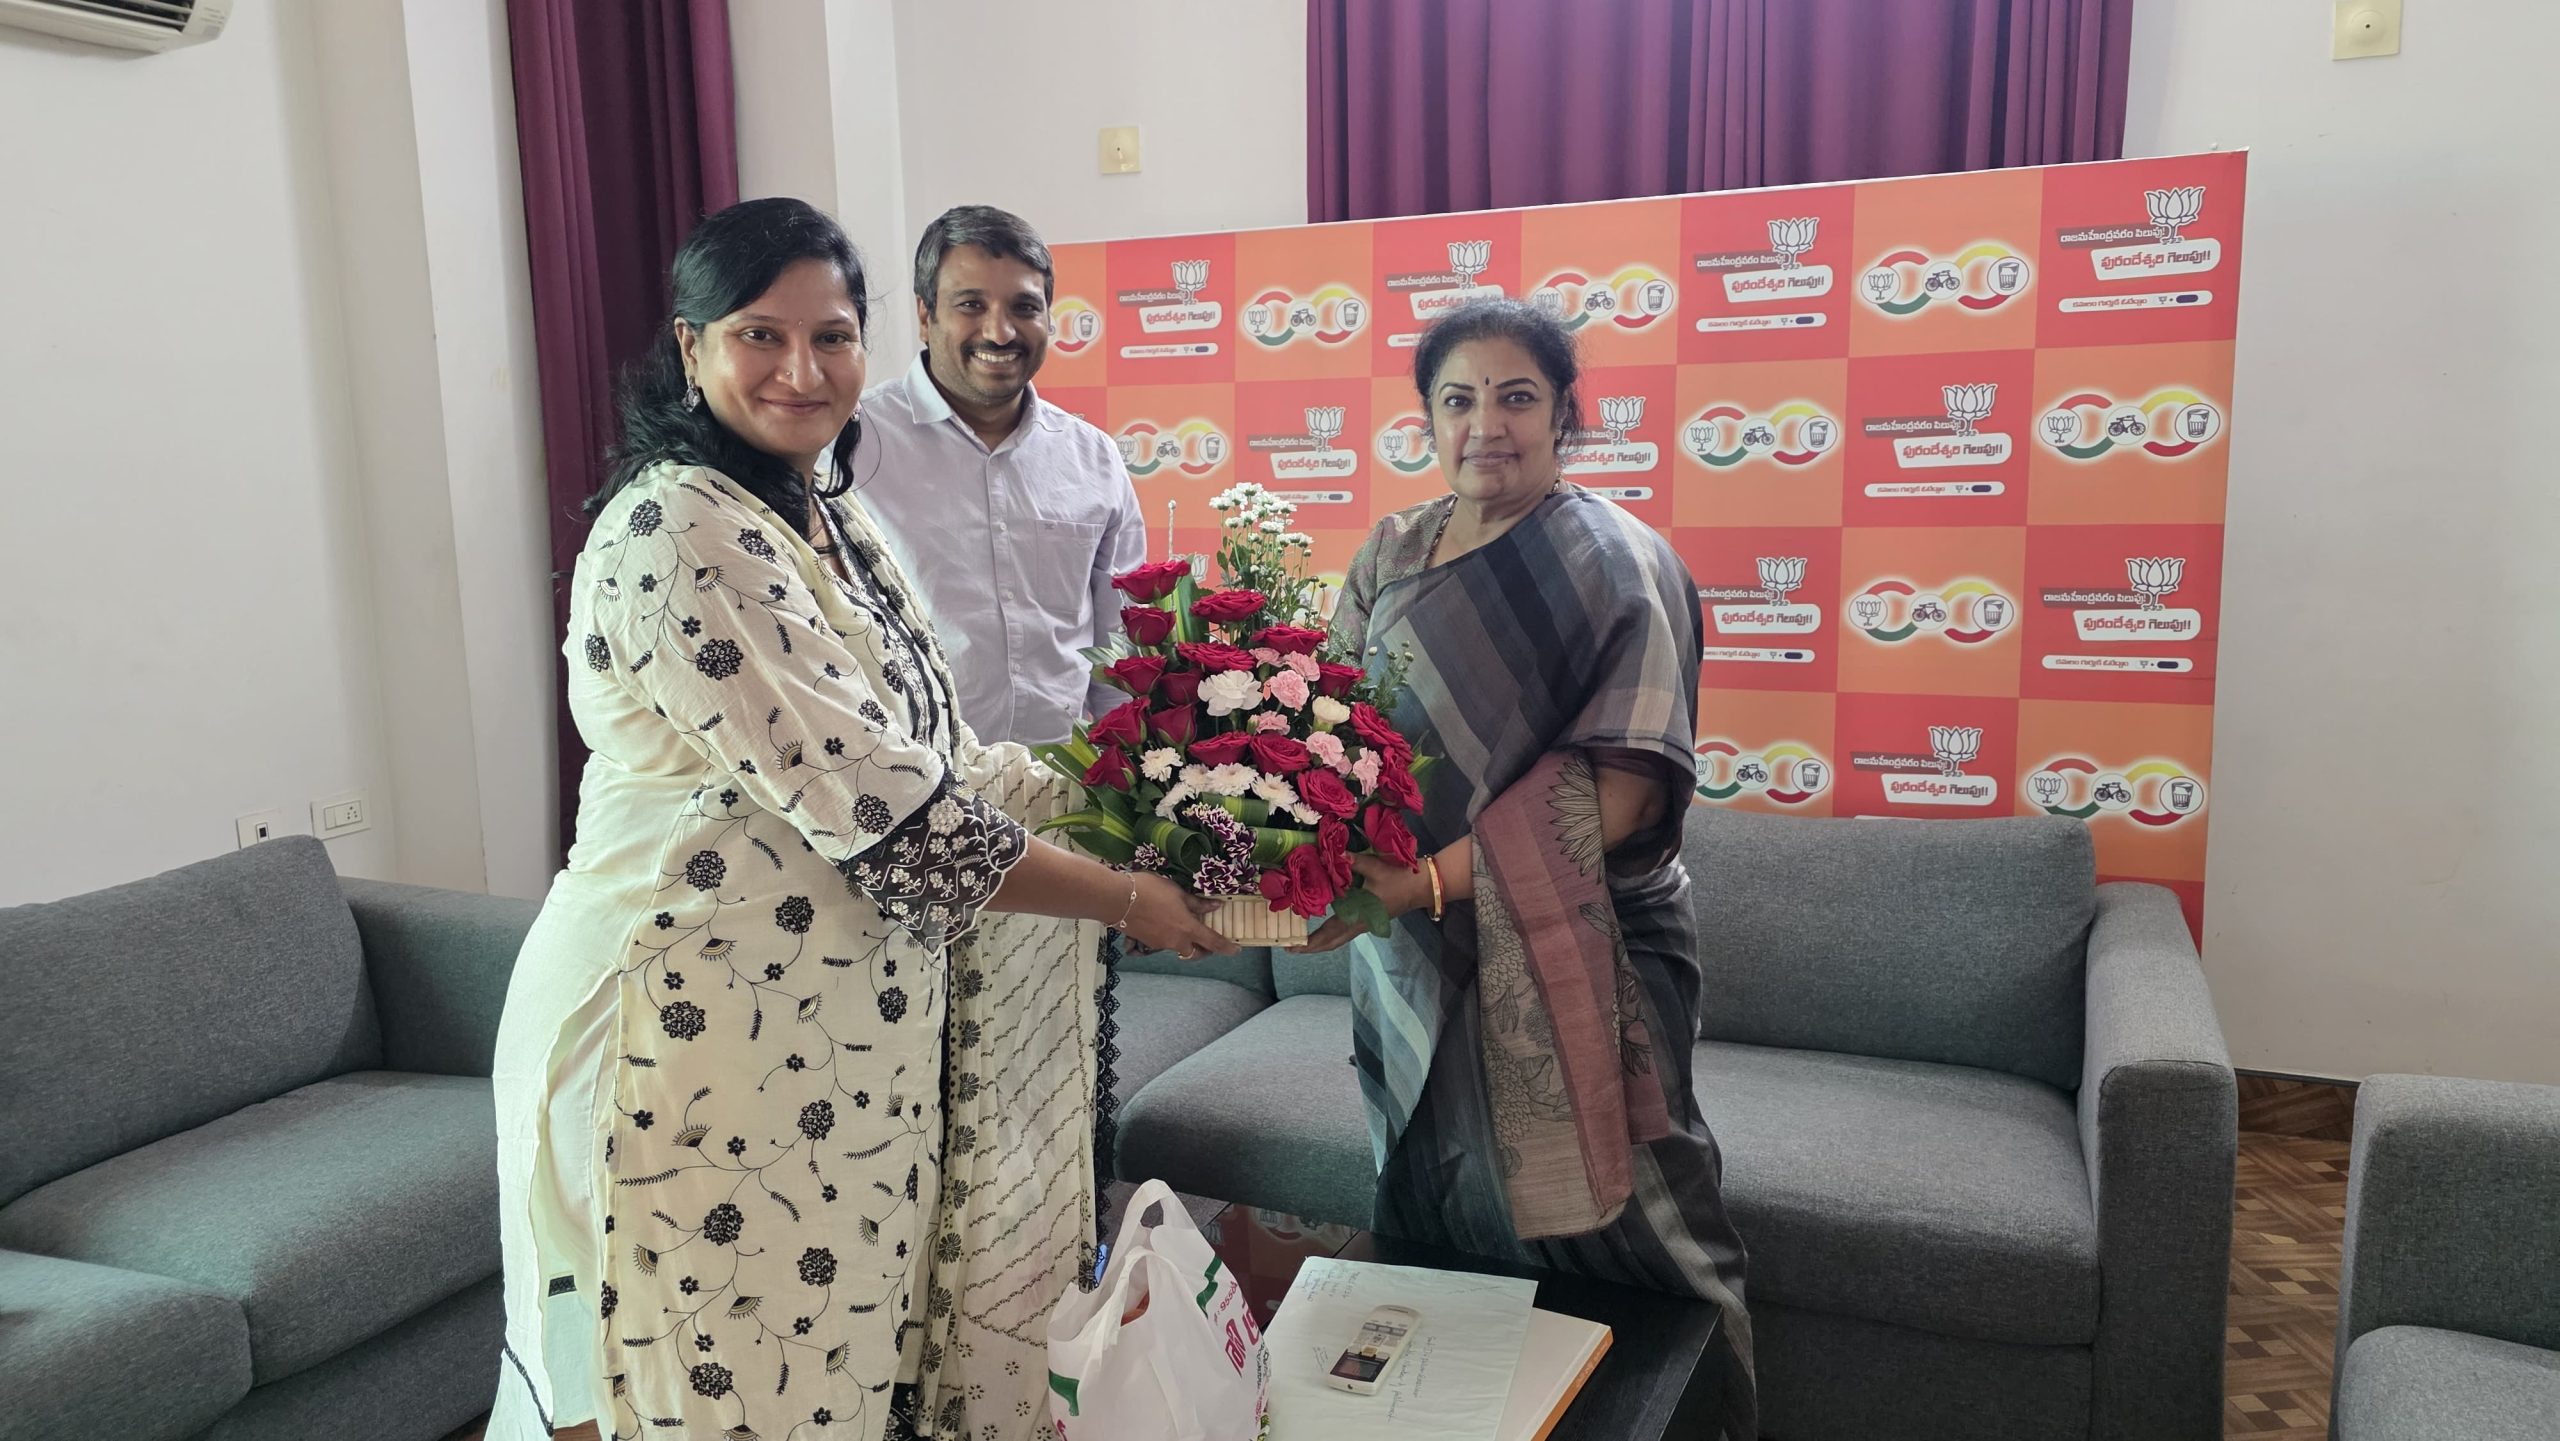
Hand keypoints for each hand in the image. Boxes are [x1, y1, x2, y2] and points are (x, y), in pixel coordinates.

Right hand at [1117, 872, 1234, 960]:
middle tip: (1209, 941)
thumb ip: (1197, 903)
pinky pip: (1164, 943)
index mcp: (1188, 929)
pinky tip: (1165, 922)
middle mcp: (1176, 941)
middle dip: (1204, 950)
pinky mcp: (1147, 942)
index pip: (1213, 942)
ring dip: (1185, 942)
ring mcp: (1160, 944)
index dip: (1227, 947)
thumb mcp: (1177, 892)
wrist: (1117, 900)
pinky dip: (1170, 936)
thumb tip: (1216, 906)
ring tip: (1184, 926)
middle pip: (1195, 953)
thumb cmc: (1150, 891)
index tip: (1236, 950)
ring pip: (1179, 948)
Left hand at [1297, 853, 1429, 953]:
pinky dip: (1331, 934)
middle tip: (1290, 948)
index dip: (1311, 942)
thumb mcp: (1376, 867)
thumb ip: (1354, 862)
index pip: (1330, 933)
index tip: (1293, 947)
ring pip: (1338, 939)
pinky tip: (1323, 929)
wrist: (1422, 887)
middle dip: (1312, 947)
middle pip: (1332, 942)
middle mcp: (1360, 924)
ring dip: (1321, 942)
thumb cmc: (1400, 878)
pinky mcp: (1369, 919)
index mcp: (1359, 916)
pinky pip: (1345, 932)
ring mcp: (1364, 924)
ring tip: (1302, 941)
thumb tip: (1335, 855)